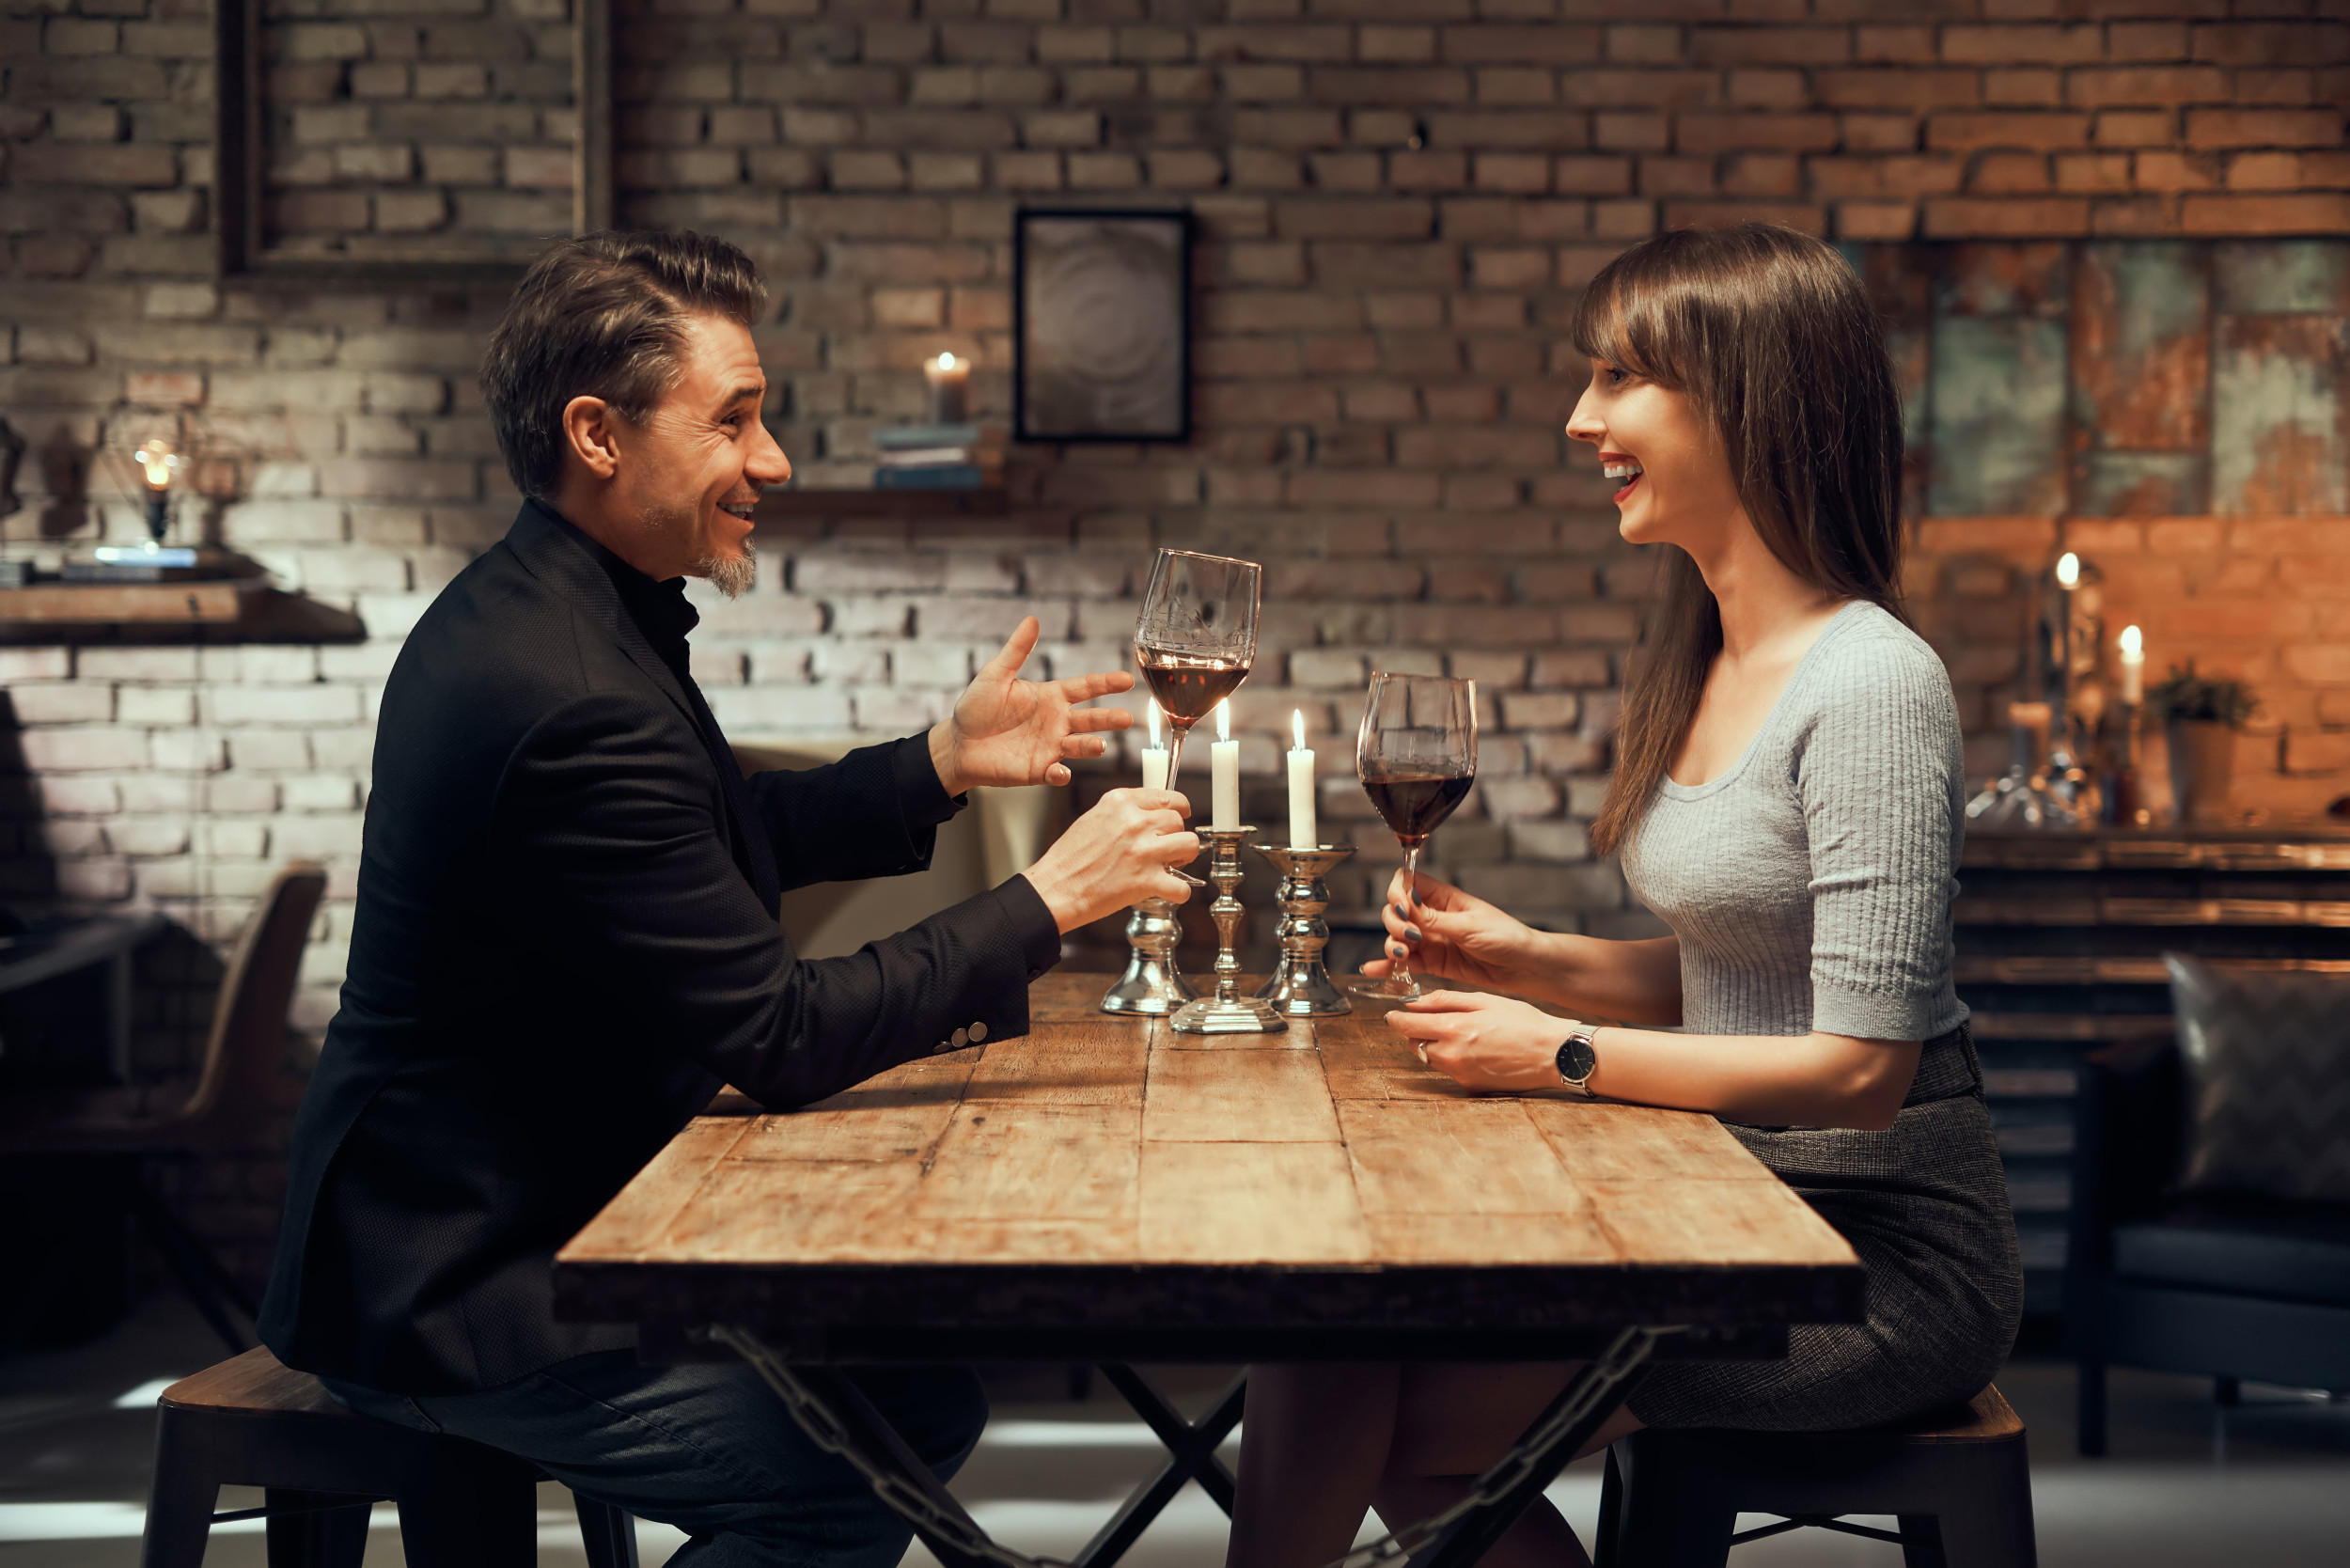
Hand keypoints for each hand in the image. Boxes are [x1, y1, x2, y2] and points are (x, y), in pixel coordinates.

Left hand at [929, 617, 1131, 793]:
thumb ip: (1017, 650)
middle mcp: (1057, 722)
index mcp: (1051, 697)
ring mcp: (1050, 747)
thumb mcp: (995, 675)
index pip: (1086, 688)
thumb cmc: (976, 707)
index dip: (1106, 684)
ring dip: (1091, 746)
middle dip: (1110, 719)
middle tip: (1127, 718)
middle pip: (1091, 720)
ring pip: (1079, 747)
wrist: (958, 743)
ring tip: (1100, 745)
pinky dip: (1060, 774)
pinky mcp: (1038, 770)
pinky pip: (1055, 773)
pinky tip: (1061, 771)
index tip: (1127, 680)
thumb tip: (1032, 619)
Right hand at [1021, 788, 1199, 932]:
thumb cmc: (1069, 859)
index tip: (1180, 815)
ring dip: (1184, 858)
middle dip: (1176, 835)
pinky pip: (1183, 886)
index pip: (1167, 796)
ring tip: (1169, 866)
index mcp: (1120, 802)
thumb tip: (1149, 814)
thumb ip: (1123, 812)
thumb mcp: (1093, 818)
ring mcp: (1143, 850)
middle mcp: (1134, 822)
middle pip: (1178, 820)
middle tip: (1165, 850)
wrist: (1055, 889)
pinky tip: (1168, 892)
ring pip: (1190, 844)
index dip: (1179, 808)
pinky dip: (1179, 892)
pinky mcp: (1146, 880)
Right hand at [1358, 870, 1538, 992]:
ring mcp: (1431, 940)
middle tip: (1410, 937)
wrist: (1524, 966)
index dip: (1398, 892)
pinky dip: (1389, 966)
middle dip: (1395, 923)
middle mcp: (1433, 917)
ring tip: (1403, 955)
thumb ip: (1434, 920)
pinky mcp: (1433, 962)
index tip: (1402, 907)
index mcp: (1445, 898)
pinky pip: (1406, 962)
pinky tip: (1375, 970)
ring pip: (1397, 937)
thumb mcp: (1469, 926)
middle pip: (1397, 912)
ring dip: (1392, 945)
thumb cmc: (1506, 937)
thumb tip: (1406, 906)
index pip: (1409, 883)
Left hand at [1384, 991, 1574, 1092]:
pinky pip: (1450, 1071)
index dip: (1397, 1018)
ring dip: (1434, 1046)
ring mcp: (1461, 1075)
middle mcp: (1453, 1056)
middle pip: (1414, 1044)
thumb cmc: (1524, 1022)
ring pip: (1430, 1059)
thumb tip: (1414, 1003)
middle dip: (1417, 1032)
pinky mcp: (1472, 1088)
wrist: (1555, 1054)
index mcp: (1455, 1028)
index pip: (1407, 1026)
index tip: (1394, 1014)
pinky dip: (1453, 1060)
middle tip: (1434, 1020)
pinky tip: (1477, 1050)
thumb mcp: (1485, 1000)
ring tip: (1462, 1034)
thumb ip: (1445, 1000)